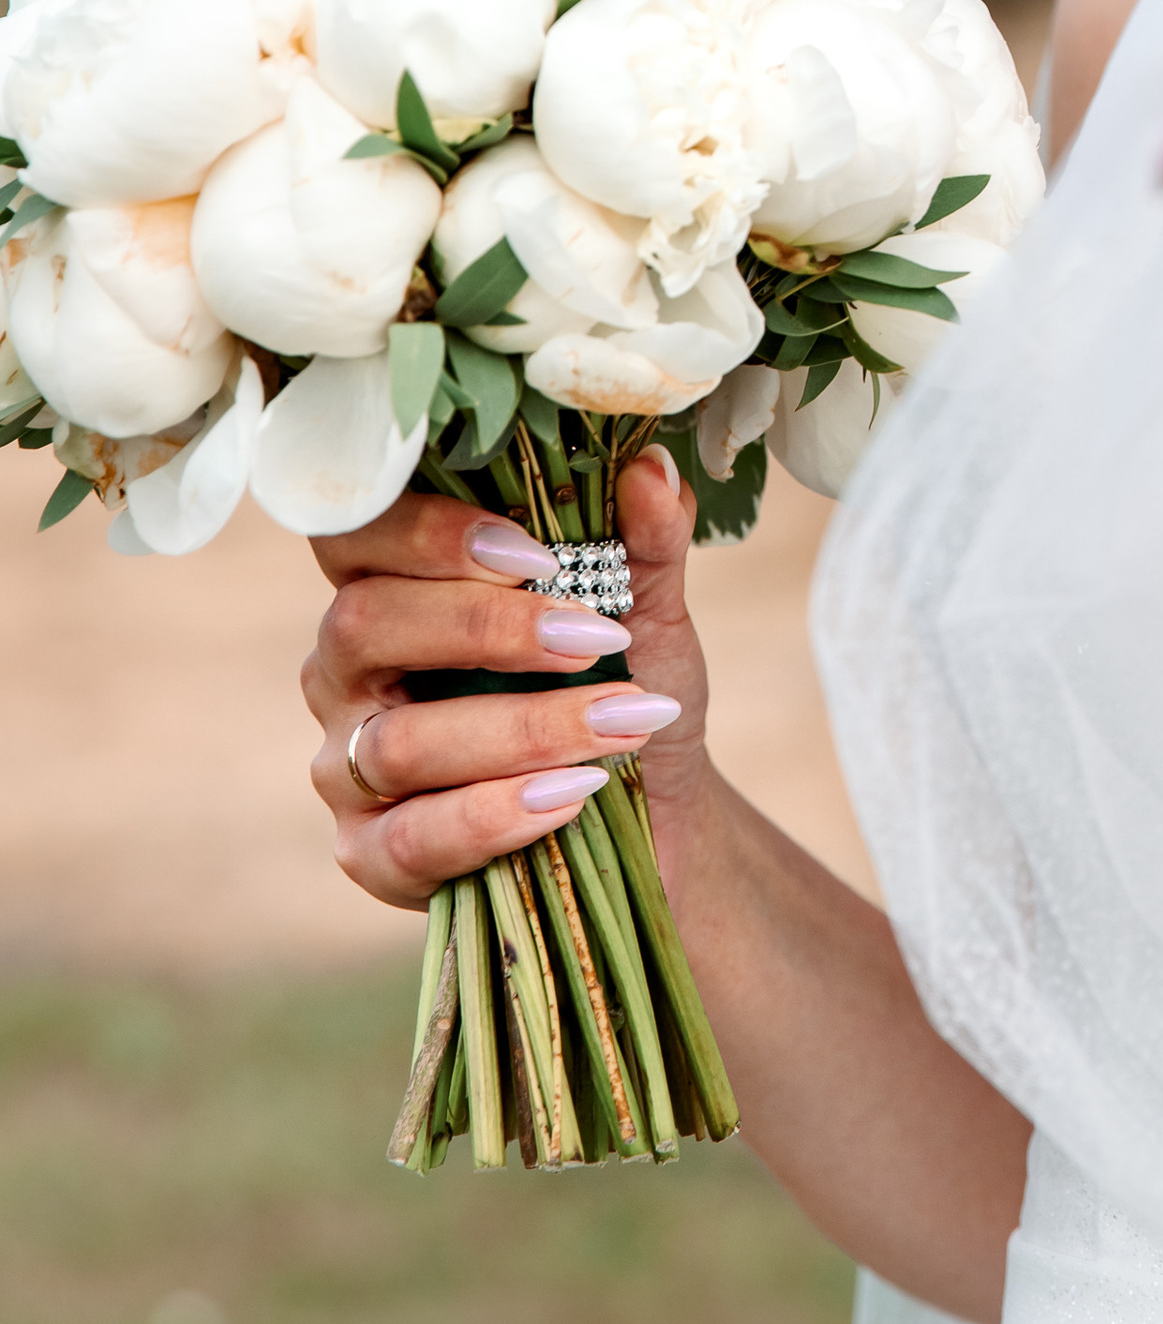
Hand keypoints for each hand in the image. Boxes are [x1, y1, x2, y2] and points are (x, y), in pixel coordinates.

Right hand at [301, 450, 707, 913]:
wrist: (655, 812)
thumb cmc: (625, 686)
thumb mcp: (647, 612)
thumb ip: (644, 541)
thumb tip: (653, 468)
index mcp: (393, 585)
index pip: (354, 531)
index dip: (426, 531)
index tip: (538, 551)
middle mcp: (346, 671)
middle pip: (360, 625)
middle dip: (485, 629)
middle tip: (596, 640)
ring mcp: (347, 766)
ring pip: (399, 741)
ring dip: (521, 729)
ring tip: (620, 724)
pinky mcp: (370, 855)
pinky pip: (413, 838)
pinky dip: (498, 815)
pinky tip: (574, 794)